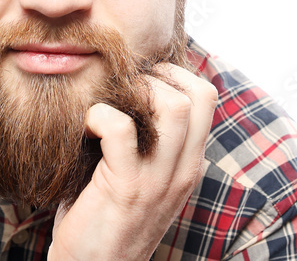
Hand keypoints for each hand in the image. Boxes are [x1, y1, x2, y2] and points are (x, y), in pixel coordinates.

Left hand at [48, 63, 218, 259]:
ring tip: (112, 101)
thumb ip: (155, 148)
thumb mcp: (148, 183)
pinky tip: (88, 126)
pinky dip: (99, 114)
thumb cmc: (109, 221)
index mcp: (190, 166)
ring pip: (172, 108)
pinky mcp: (124, 187)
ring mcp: (157, 181)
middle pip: (198, 97)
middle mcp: (181, 172)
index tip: (145, 78)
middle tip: (127, 85)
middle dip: (160, 76)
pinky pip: (120, 128)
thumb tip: (138, 93)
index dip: (177, 75)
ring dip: (137, 91)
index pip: (208, 99)